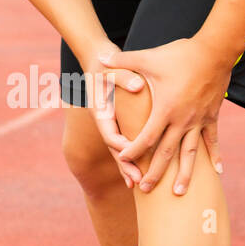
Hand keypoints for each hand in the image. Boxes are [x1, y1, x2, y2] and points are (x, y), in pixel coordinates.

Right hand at [81, 44, 147, 188]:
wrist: (99, 61)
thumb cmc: (107, 64)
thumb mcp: (113, 68)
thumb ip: (124, 77)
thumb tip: (138, 85)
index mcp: (101, 112)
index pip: (110, 134)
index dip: (121, 146)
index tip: (132, 155)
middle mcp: (106, 122)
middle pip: (115, 149)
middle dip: (126, 166)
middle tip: (137, 182)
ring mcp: (112, 125)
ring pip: (121, 151)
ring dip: (130, 167)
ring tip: (140, 184)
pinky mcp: (120, 124)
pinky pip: (128, 144)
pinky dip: (135, 157)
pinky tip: (145, 169)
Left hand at [96, 37, 230, 194]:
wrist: (215, 51)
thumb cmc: (180, 54)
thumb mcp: (149, 57)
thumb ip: (124, 61)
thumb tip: (101, 58)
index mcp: (164, 110)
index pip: (145, 138)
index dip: (133, 151)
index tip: (123, 161)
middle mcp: (182, 120)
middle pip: (166, 154)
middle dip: (154, 173)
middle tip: (145, 189)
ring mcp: (199, 120)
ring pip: (190, 154)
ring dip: (184, 174)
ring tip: (178, 193)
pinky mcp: (212, 116)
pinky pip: (212, 141)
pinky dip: (214, 157)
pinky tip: (217, 173)